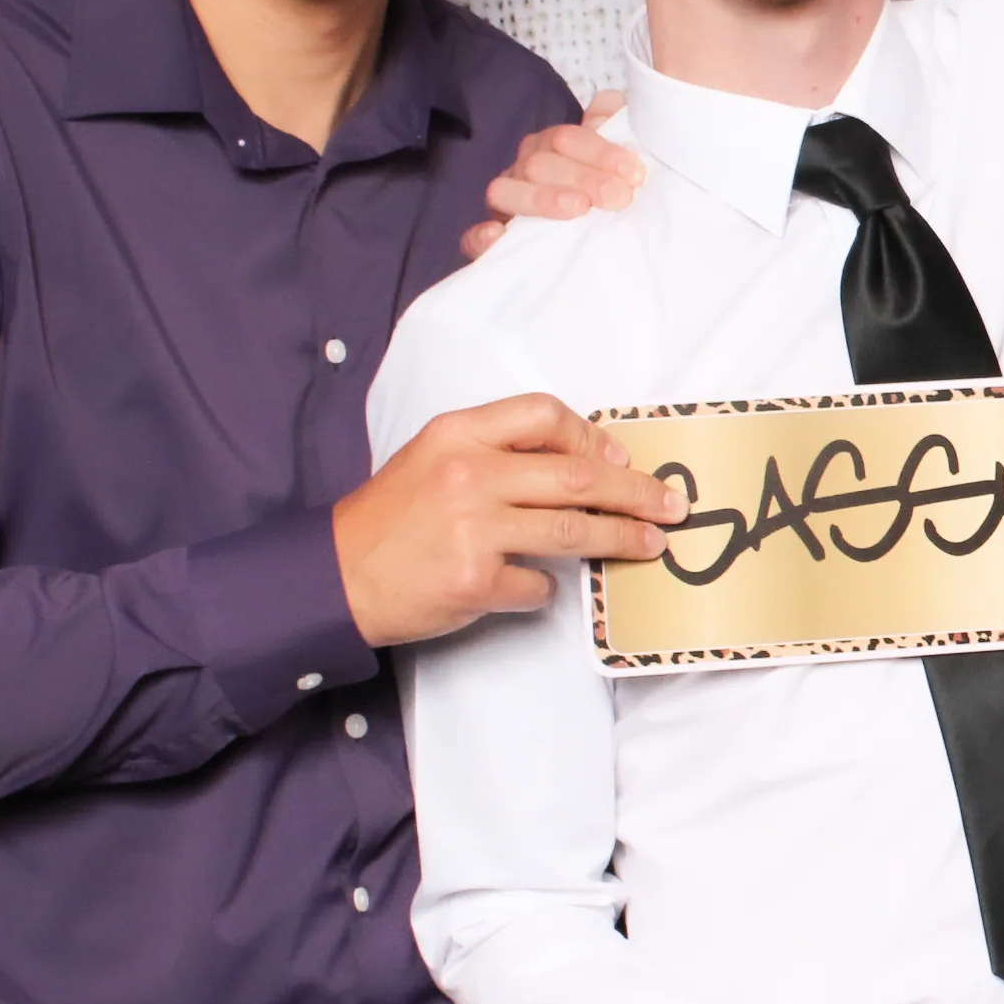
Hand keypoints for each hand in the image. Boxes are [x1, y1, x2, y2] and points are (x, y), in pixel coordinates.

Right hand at [332, 393, 684, 646]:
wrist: (334, 576)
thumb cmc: (389, 519)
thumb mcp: (433, 458)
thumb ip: (496, 451)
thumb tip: (582, 462)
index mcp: (458, 435)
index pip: (544, 416)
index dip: (592, 437)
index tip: (620, 459)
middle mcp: (468, 475)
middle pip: (580, 477)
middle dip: (637, 492)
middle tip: (670, 505)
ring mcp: (472, 529)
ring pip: (574, 529)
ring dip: (622, 538)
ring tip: (650, 543)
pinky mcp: (473, 580)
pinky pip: (538, 583)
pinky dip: (547, 587)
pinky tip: (539, 585)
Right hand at [459, 89, 641, 260]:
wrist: (598, 240)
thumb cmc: (610, 190)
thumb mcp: (620, 156)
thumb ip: (616, 122)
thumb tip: (609, 108)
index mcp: (552, 146)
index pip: (567, 138)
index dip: (600, 152)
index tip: (634, 174)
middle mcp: (525, 169)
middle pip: (540, 164)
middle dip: (582, 178)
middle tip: (619, 197)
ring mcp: (505, 203)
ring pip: (504, 191)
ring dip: (540, 199)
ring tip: (577, 208)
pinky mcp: (488, 242)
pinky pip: (472, 238)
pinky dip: (480, 237)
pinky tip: (497, 235)